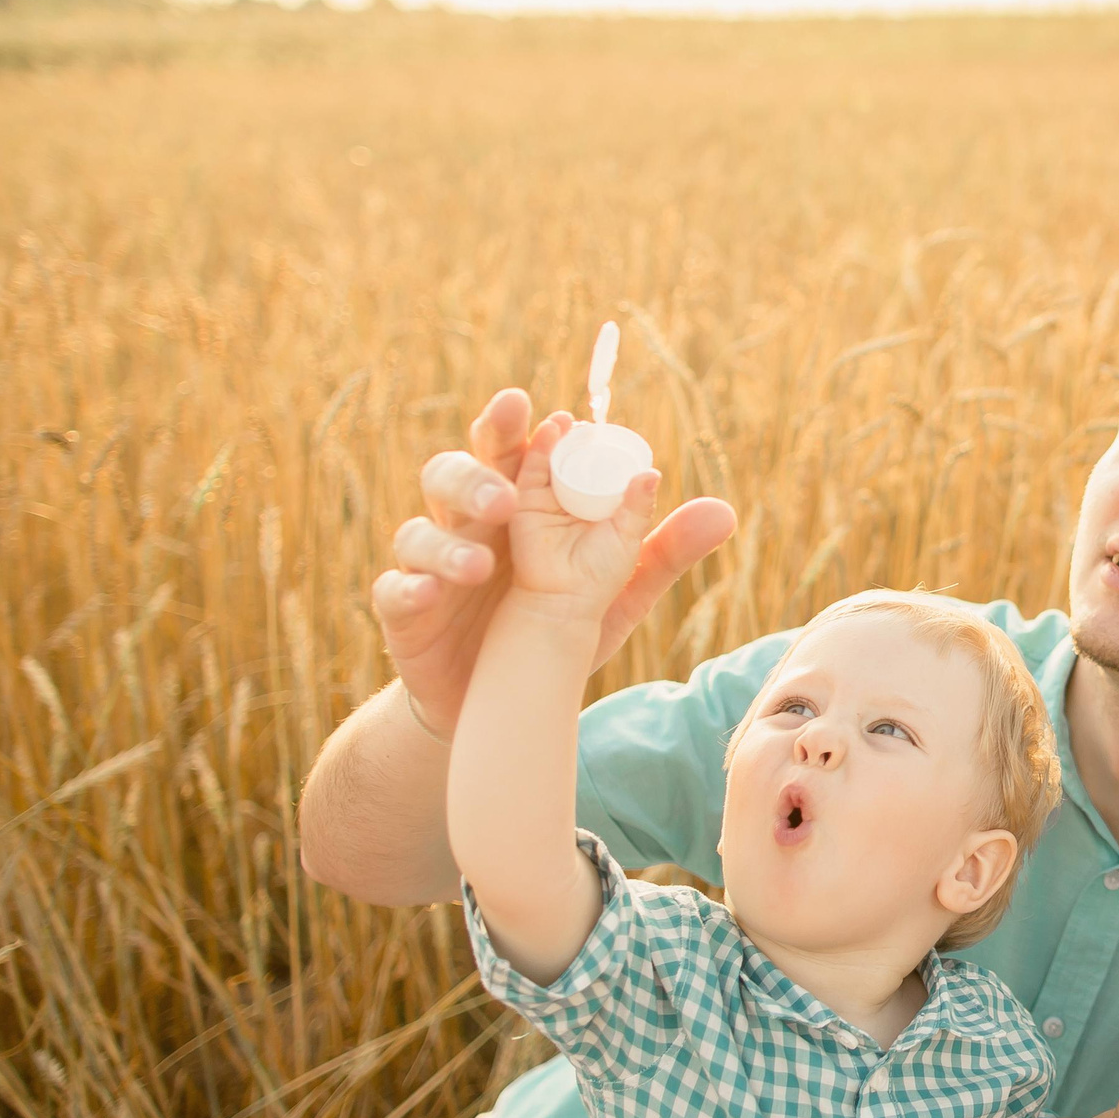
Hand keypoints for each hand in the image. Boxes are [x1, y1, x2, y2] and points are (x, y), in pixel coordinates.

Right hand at [371, 389, 735, 732]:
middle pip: (453, 475)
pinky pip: (394, 591)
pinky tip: (429, 593)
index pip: (511, 452)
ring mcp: (432, 565)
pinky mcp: (407, 612)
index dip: (518, 427)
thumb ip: (658, 551)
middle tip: (509, 491)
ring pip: (420, 531)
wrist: (499, 701)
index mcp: (515, 505)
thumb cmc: (553, 628)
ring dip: (448, 543)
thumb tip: (724, 510)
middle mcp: (467, 524)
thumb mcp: (614, 593)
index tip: (546, 416)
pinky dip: (409, 587)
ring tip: (481, 566)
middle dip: (477, 473)